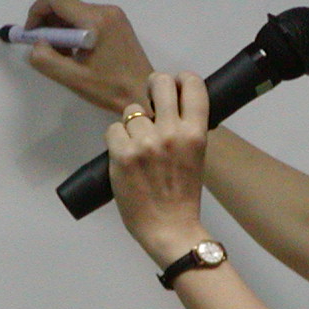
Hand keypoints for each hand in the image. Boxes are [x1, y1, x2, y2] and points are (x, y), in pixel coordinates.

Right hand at [23, 0, 153, 114]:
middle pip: (64, 4)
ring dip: (61, 30)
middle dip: (48, 24)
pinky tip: (77, 54)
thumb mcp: (73, 79)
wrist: (146, 94)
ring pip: (74, 12)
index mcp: (95, 20)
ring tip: (63, 56)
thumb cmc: (111, 89)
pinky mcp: (118, 21)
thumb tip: (36, 43)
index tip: (32, 35)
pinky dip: (74, 31)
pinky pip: (87, 18)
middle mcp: (105, 9)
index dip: (36, 12)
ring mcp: (114, 14)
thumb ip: (46, 60)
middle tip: (46, 51)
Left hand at [106, 71, 211, 265]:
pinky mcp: (122, 154)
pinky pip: (113, 129)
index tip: (175, 86)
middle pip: (160, 83)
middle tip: (150, 101)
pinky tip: (124, 156)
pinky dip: (116, 141)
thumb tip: (167, 107)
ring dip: (132, 124)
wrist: (170, 229)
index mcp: (196, 133)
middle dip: (154, 87)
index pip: (192, 85)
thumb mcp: (196, 156)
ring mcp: (146, 142)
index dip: (181, 80)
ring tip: (138, 146)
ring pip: (132, 110)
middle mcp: (172, 132)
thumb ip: (184, 130)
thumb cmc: (183, 195)